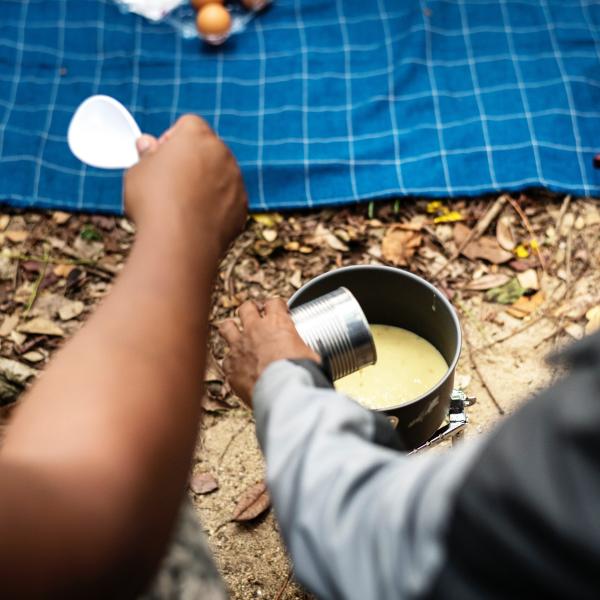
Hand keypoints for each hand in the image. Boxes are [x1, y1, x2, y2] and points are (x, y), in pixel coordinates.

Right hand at [124, 115, 246, 254]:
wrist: (181, 243)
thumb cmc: (154, 203)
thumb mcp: (137, 172)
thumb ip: (146, 154)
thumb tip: (147, 145)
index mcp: (197, 136)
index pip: (189, 125)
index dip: (172, 140)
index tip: (160, 159)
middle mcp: (223, 154)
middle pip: (208, 150)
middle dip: (191, 162)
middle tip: (169, 184)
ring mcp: (236, 181)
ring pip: (220, 176)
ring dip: (205, 184)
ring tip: (182, 207)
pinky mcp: (242, 207)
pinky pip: (228, 200)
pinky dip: (216, 207)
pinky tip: (196, 221)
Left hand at [219, 298, 319, 405]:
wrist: (282, 392)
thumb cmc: (301, 374)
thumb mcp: (310, 356)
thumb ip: (304, 352)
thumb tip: (314, 359)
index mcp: (277, 323)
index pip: (273, 302)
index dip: (276, 305)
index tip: (279, 311)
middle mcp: (254, 330)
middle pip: (245, 307)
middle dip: (249, 310)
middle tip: (254, 317)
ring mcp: (238, 347)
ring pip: (226, 327)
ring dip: (231, 329)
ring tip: (235, 334)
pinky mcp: (230, 366)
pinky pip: (226, 359)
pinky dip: (232, 362)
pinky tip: (238, 368)